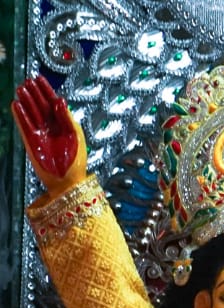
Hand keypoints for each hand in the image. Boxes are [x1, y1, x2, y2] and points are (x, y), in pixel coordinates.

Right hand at [11, 76, 85, 194]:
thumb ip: (67, 117)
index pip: (53, 104)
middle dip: (34, 93)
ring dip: (26, 101)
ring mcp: (41, 134)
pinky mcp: (32, 141)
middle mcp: (51, 127)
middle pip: (41, 106)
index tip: (39, 78)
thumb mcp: (76, 135)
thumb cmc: (76, 160)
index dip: (47, 90)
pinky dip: (20, 115)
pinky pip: (24, 125)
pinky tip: (16, 104)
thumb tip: (60, 99)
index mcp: (64, 125)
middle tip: (27, 80)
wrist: (68, 180)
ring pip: (32, 113)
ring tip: (21, 88)